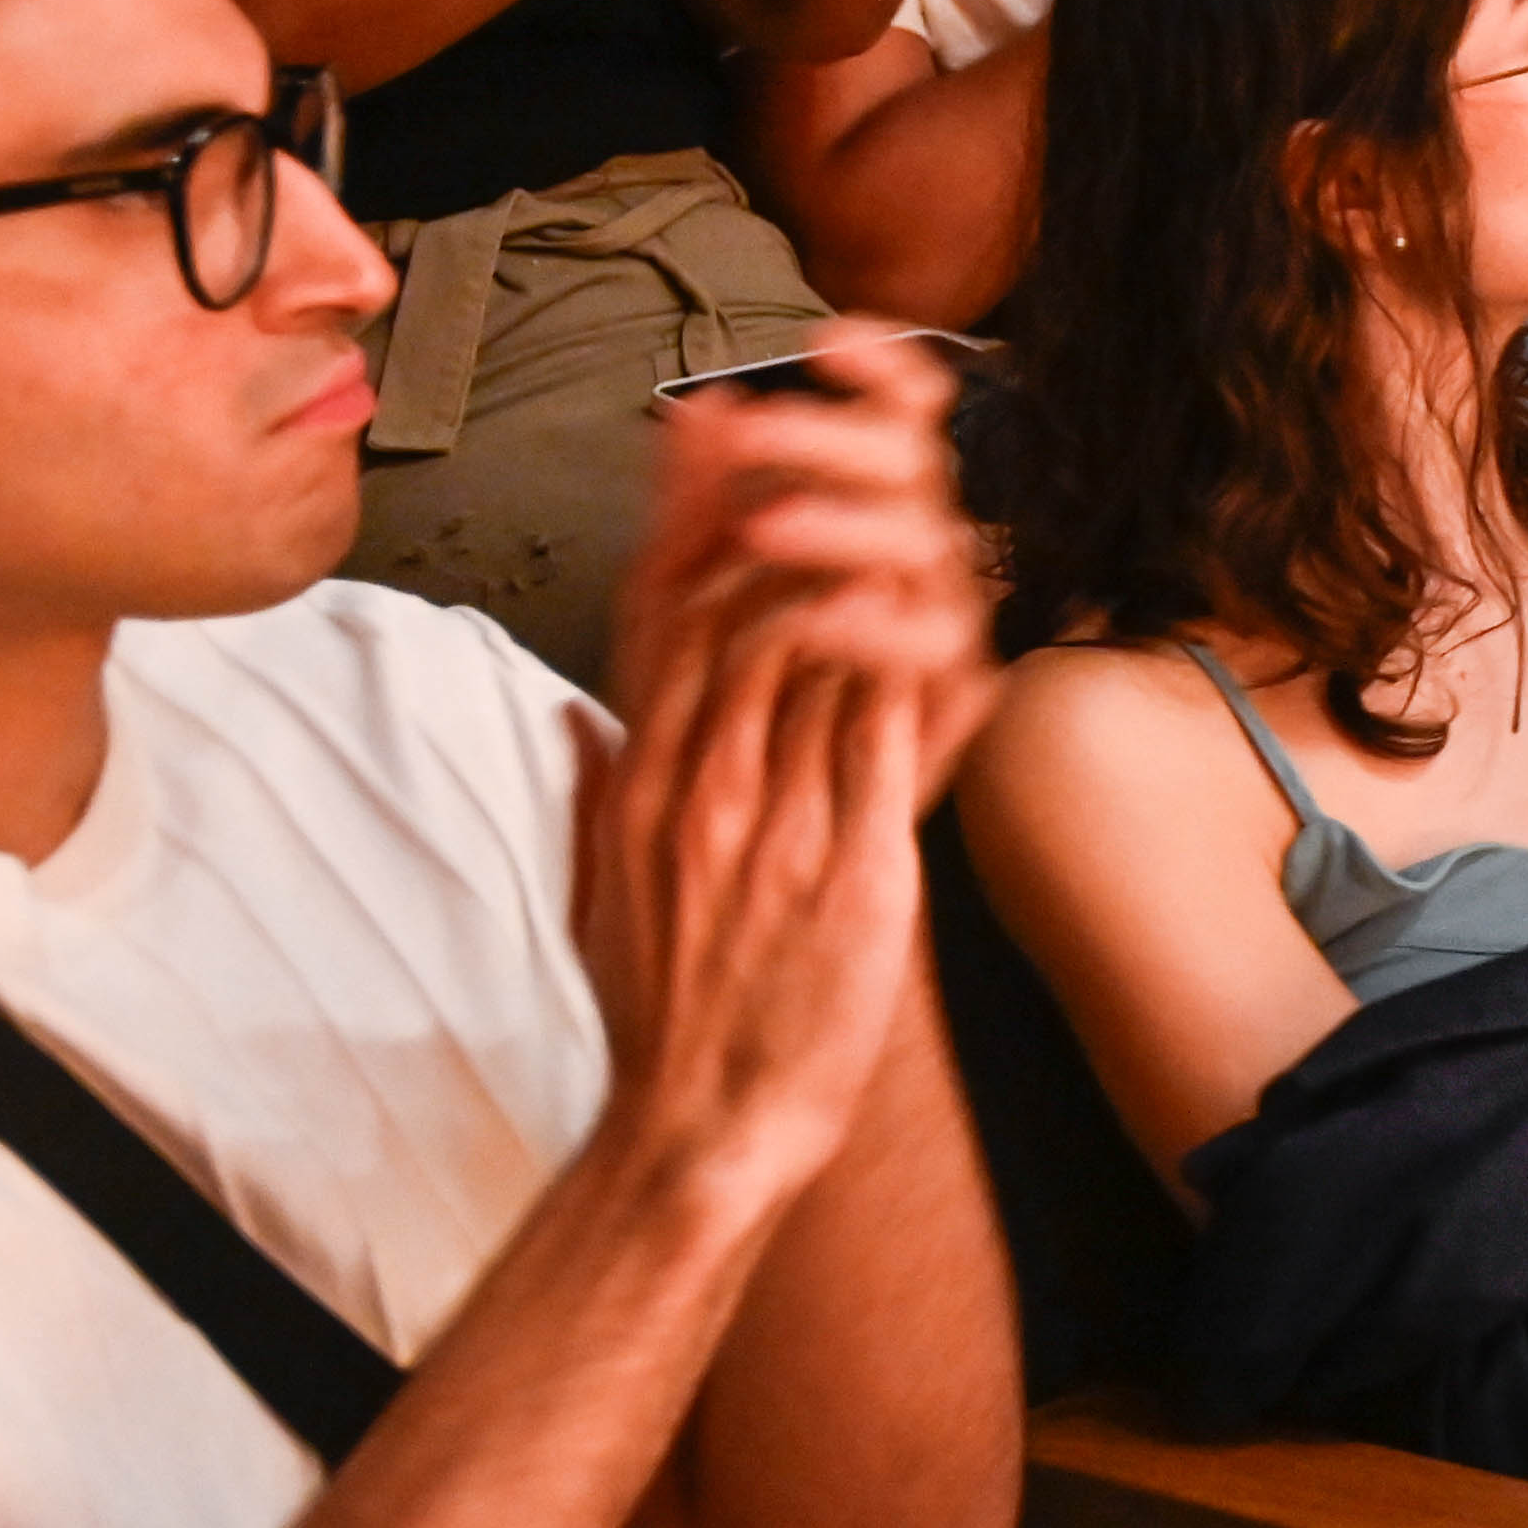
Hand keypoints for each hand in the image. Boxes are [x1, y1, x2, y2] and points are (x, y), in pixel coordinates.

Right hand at [575, 334, 997, 1227]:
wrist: (706, 1119)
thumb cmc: (663, 1005)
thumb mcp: (600, 888)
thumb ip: (595, 788)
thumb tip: (578, 714)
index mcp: (645, 784)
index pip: (654, 617)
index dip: (679, 512)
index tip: (699, 427)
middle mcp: (704, 787)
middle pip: (727, 610)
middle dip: (756, 498)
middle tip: (787, 408)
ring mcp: (778, 823)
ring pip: (808, 657)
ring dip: (847, 559)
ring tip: (881, 471)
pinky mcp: (855, 864)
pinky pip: (888, 742)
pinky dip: (916, 667)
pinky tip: (950, 602)